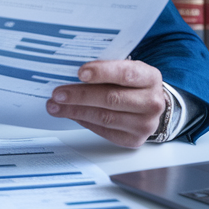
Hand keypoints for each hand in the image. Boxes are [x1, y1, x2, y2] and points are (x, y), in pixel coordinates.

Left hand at [45, 60, 168, 148]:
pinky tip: (71, 114)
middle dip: (80, 95)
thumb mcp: (127, 68)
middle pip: (111, 98)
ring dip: (75, 111)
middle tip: (58, 93)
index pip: (126, 74)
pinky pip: (104, 131)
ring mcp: (145, 124)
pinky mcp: (134, 140)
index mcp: (150, 77)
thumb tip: (71, 71)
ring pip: (104, 117)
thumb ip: (106, 68)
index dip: (102, 72)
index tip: (80, 72)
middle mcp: (152, 102)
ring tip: (56, 106)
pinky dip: (84, 121)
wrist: (150, 105)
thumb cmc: (133, 84)